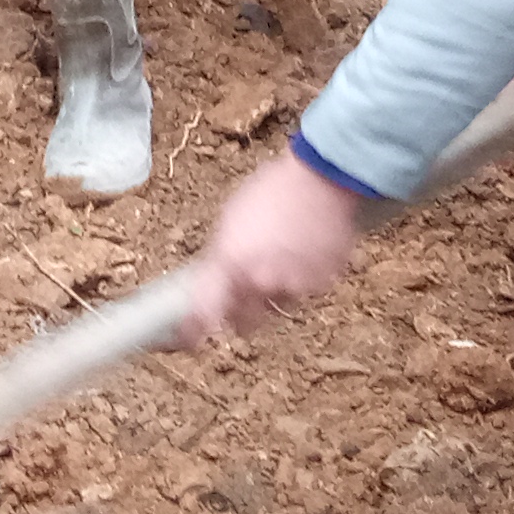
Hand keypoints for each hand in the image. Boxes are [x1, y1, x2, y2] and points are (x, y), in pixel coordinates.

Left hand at [182, 149, 368, 338]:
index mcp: (231, 263)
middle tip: (243, 290)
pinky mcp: (321, 284)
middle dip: (241, 313)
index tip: (191, 334)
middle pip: (244, 323)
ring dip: (274, 293)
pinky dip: (302, 280)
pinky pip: (304, 293)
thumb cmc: (271, 191)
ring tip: (281, 256)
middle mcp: (260, 282)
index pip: (205, 313)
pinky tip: (303, 252)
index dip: (195, 328)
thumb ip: (220, 258)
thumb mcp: (231, 220)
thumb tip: (212, 280)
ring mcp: (294, 286)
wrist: (322, 179)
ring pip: (276, 306)